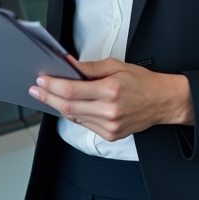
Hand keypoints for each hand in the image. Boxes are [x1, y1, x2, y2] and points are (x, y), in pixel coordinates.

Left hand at [28, 56, 193, 140]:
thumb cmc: (142, 82)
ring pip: (74, 117)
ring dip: (58, 106)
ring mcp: (109, 126)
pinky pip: (84, 124)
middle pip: (68, 107)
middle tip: (36, 90)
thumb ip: (89, 68)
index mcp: (110, 91)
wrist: (162, 102)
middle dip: (48, 97)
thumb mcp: (116, 66)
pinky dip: (74, 114)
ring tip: (48, 96)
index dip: (52, 86)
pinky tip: (68, 106)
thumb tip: (68, 65)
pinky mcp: (110, 135)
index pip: (72, 90)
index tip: (41, 80)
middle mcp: (109, 111)